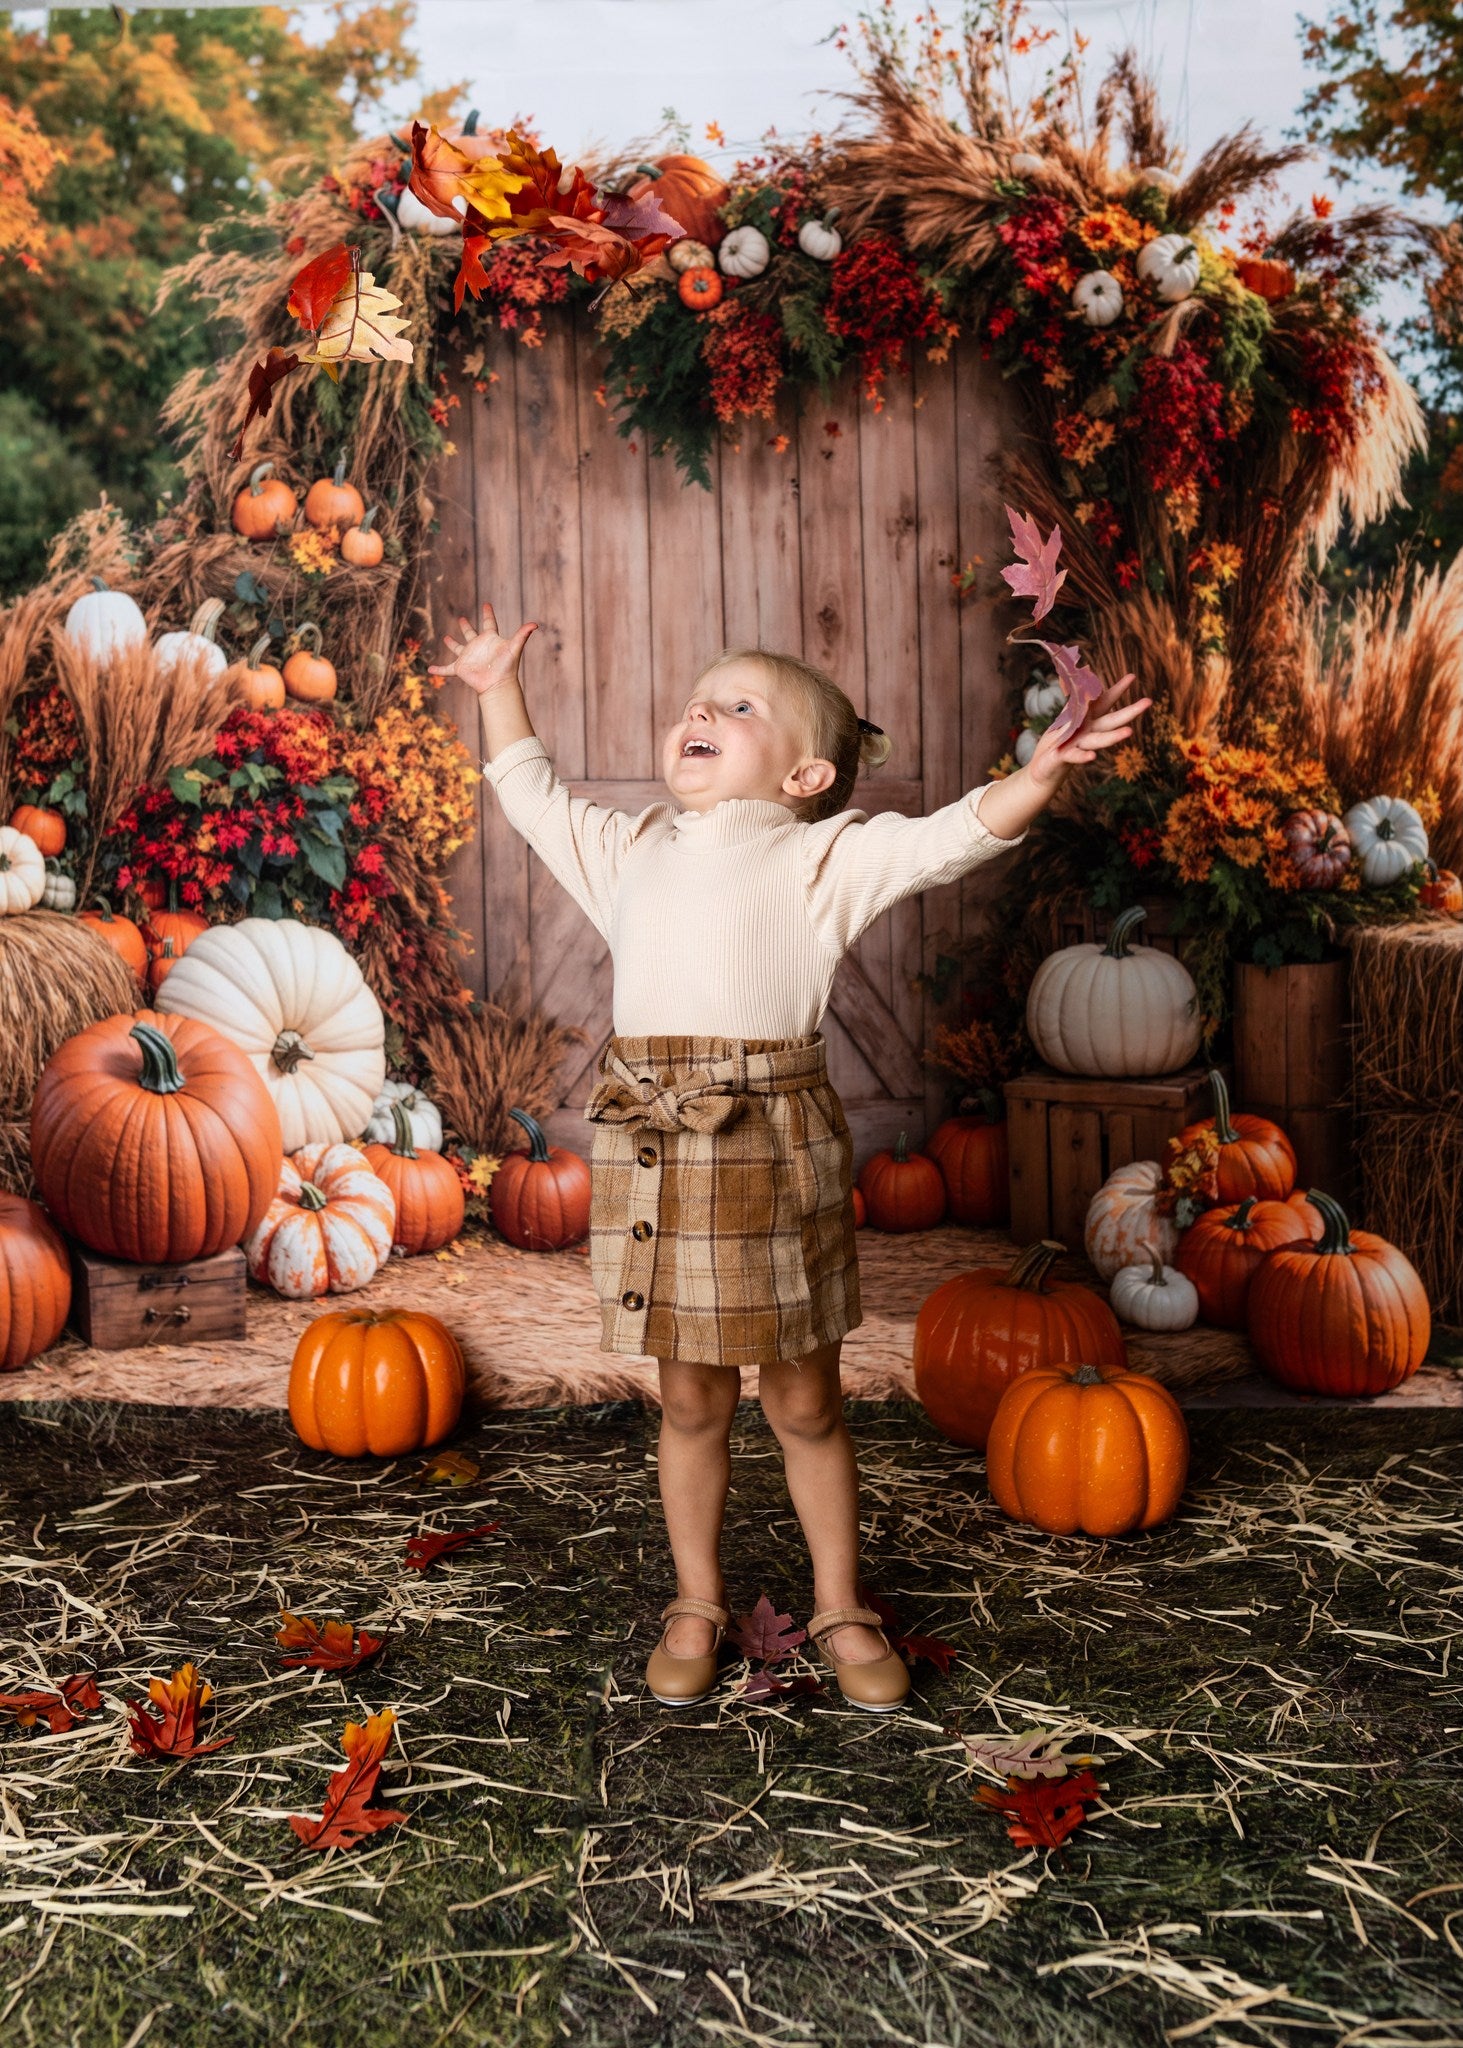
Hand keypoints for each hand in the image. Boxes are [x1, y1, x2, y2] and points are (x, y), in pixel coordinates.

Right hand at [429, 601, 537, 696]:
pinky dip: (438, 670)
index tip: (487, 604)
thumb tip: (535, 624)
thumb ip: (523, 635)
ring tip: (446, 638)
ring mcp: (468, 657)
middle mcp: (478, 647)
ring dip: (452, 644)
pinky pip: (447, 669)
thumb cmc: (507, 666)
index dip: (488, 614)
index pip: (489, 623)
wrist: (498, 684)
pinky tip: (429, 669)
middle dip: (466, 627)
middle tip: (461, 619)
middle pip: (471, 634)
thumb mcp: (514, 648)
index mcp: (490, 640)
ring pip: (458, 649)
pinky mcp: (460, 668)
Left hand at [1025, 676, 1151, 788]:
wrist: (1044, 765)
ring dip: (1114, 737)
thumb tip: (1083, 678)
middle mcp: (1088, 731)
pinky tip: (1092, 757)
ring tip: (1129, 732)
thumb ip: (1076, 703)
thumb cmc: (1057, 740)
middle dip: (1130, 712)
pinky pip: (1075, 756)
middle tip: (1148, 702)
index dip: (1118, 690)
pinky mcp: (1066, 756)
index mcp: (1088, 719)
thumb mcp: (1065, 718)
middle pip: (1111, 721)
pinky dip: (1083, 756)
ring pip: (1099, 740)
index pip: (1105, 702)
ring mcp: (1079, 744)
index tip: (1132, 677)